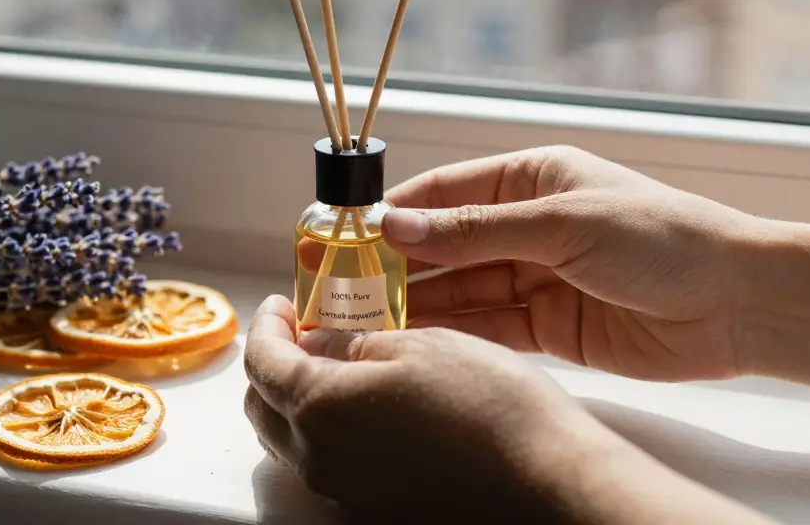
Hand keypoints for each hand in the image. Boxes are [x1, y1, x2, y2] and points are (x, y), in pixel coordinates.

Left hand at [242, 295, 624, 521]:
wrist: (548, 481)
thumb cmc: (490, 405)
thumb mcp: (419, 343)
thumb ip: (354, 340)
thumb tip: (322, 340)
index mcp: (319, 407)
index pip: (262, 362)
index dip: (268, 324)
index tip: (282, 304)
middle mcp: (320, 460)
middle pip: (264, 408)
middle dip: (275, 364)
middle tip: (306, 333)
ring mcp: (346, 493)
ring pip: (295, 442)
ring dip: (303, 401)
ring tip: (342, 367)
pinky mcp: (376, 511)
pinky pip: (332, 467)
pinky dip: (333, 433)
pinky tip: (373, 410)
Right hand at [381, 145, 764, 381]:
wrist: (738, 303)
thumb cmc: (662, 238)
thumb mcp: (560, 223)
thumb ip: (474, 231)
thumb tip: (395, 227)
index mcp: (531, 178)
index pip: (444, 191)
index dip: (393, 211)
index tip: (344, 232)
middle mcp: (528, 225)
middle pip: (445, 244)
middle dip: (396, 264)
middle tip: (342, 285)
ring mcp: (538, 277)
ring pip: (461, 289)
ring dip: (418, 303)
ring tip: (365, 318)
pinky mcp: (550, 327)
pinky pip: (488, 327)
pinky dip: (454, 334)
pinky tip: (415, 340)